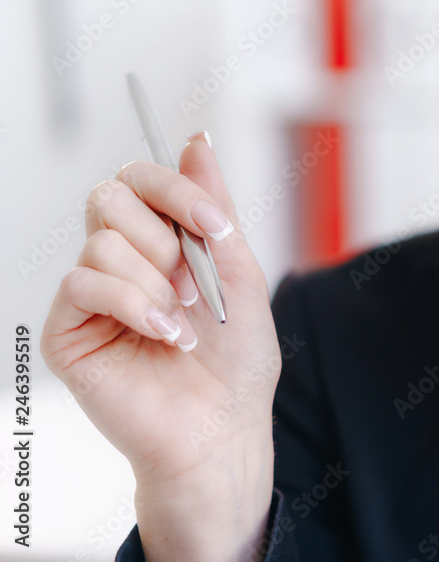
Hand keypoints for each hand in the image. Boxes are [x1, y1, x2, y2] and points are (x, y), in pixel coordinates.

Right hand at [41, 133, 278, 560]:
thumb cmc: (237, 359)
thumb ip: (214, 208)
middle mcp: (123, 259)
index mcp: (162, 240)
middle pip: (111, 195)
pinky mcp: (68, 328)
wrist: (223, 427)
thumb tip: (197, 141)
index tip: (215, 224)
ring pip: (103, 241)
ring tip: (184, 322)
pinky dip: (136, 306)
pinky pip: (84, 282)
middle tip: (194, 284)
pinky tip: (165, 335)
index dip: (177, 189)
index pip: (143, 178)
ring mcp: (93, 292)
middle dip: (166, 237)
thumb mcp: (240, 273)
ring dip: (159, 284)